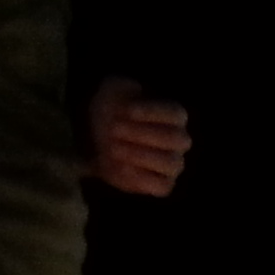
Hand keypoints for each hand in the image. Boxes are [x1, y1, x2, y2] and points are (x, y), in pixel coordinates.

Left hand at [86, 77, 189, 195]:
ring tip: (113, 148)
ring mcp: (173, 164)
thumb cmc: (109, 111)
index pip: (174, 113)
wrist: (95, 138)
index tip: (127, 111)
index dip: (152, 112)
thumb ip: (122, 88)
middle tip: (113, 129)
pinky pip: (162, 186)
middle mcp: (179, 140)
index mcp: (174, 116)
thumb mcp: (112, 90)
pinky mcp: (163, 184)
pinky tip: (120, 167)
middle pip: (175, 138)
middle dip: (142, 133)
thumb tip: (134, 92)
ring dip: (140, 155)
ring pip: (171, 163)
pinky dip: (141, 178)